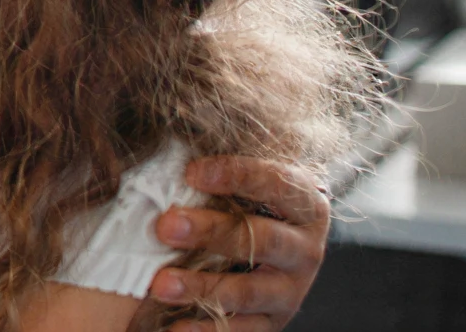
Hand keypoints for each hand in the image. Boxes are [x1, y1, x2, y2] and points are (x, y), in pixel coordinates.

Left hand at [145, 156, 330, 331]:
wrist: (274, 257)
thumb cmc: (246, 205)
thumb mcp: (244, 185)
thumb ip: (218, 173)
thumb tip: (165, 152)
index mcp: (304, 205)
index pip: (277, 184)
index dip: (237, 175)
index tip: (191, 172)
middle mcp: (305, 250)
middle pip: (262, 239)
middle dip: (211, 232)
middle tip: (165, 226)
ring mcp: (290, 291)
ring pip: (248, 291)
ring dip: (202, 287)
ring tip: (160, 284)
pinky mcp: (272, 323)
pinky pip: (241, 331)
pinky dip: (207, 330)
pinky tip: (174, 327)